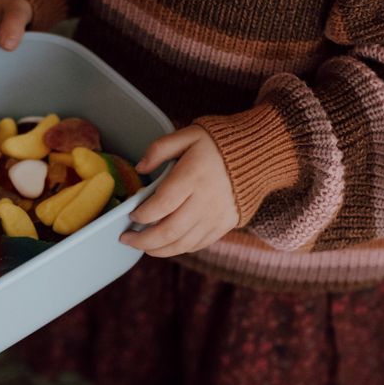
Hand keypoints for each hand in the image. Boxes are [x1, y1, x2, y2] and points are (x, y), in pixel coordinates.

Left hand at [119, 125, 237, 256]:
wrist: (257, 155)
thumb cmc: (216, 143)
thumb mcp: (187, 135)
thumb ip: (160, 149)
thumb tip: (139, 168)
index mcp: (192, 177)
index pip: (161, 205)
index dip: (142, 214)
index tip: (130, 214)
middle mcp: (205, 201)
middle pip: (169, 231)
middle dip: (143, 240)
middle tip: (126, 239)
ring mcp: (216, 217)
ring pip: (182, 244)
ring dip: (158, 249)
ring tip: (141, 246)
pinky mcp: (225, 225)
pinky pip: (197, 244)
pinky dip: (178, 248)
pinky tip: (165, 244)